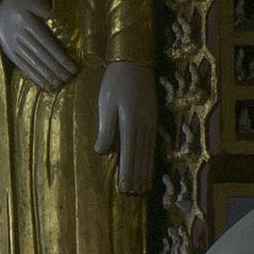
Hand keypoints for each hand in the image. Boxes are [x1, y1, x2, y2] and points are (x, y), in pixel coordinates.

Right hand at [0, 0, 75, 91]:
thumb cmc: (24, 0)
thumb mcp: (36, 0)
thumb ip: (49, 13)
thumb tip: (65, 28)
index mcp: (27, 21)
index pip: (47, 43)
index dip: (61, 57)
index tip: (73, 68)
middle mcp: (18, 35)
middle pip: (41, 56)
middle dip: (56, 69)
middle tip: (69, 79)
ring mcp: (12, 45)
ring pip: (32, 64)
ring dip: (47, 76)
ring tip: (60, 85)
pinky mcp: (9, 53)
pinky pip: (24, 68)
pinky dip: (36, 78)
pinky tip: (46, 86)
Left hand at [94, 61, 154, 193]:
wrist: (134, 61)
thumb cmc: (115, 82)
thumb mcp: (105, 104)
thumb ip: (106, 129)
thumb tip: (102, 151)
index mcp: (131, 122)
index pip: (129, 153)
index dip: (127, 172)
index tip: (125, 188)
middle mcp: (144, 124)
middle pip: (140, 156)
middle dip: (137, 175)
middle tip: (133, 192)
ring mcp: (150, 121)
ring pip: (148, 151)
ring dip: (145, 169)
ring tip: (143, 186)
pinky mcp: (152, 117)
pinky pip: (152, 142)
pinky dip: (150, 157)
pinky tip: (149, 165)